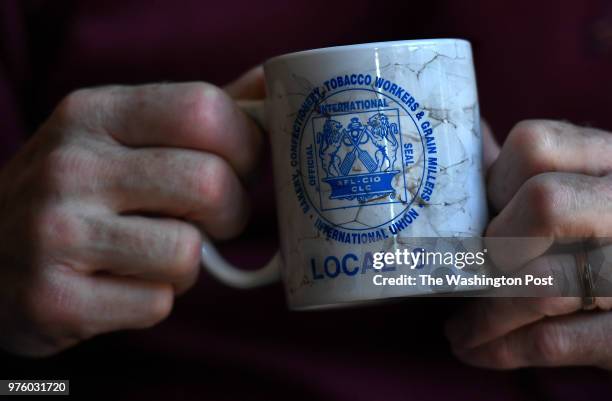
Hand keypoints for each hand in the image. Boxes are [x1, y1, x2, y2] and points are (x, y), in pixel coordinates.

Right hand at [0, 67, 263, 355]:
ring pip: (187, 253)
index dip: (246, 144)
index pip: (203, 110)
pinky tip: (121, 285)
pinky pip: (157, 304)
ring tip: (155, 253)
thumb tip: (272, 85)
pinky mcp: (54, 299)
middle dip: (230, 211)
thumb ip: (195, 115)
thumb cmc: (79, 193)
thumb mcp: (118, 135)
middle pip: (209, 183)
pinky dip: (156, 299)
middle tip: (211, 219)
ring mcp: (55, 233)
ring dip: (188, 263)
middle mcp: (69, 166)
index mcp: (92, 113)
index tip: (243, 165)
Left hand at [446, 119, 611, 368]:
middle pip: (544, 202)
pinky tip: (478, 350)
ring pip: (544, 283)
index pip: (534, 146)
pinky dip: (503, 348)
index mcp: (610, 161)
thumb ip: (529, 170)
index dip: (490, 186)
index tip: (475, 222)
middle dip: (491, 247)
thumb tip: (475, 139)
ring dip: (482, 315)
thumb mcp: (581, 191)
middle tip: (465, 276)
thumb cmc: (601, 239)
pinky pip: (556, 340)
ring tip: (458, 329)